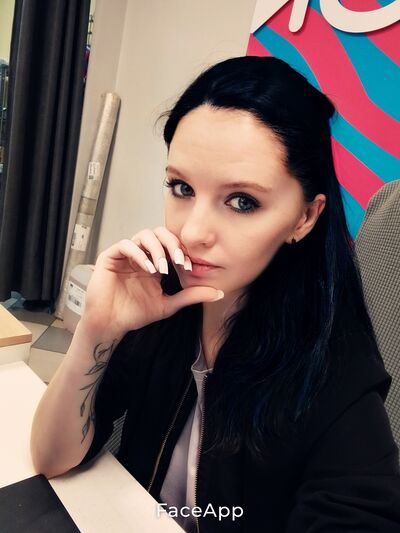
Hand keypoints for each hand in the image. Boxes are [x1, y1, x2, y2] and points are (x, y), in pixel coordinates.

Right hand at [81, 226, 223, 336]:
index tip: (189, 267)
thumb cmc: (135, 314)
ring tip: (162, 268)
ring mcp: (125, 254)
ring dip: (156, 249)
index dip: (181, 252)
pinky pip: (125, 245)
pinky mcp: (110, 256)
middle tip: (179, 261)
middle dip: (172, 244)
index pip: (171, 245)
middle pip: (159, 233)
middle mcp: (140, 254)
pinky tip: (148, 269)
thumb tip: (218, 292)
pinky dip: (139, 254)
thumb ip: (191, 296)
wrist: (111, 324)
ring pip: (143, 235)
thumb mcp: (169, 304)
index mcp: (154, 262)